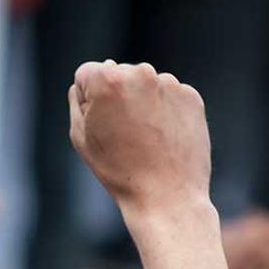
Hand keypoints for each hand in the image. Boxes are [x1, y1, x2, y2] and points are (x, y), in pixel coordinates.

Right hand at [69, 60, 210, 212]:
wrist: (167, 195)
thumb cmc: (118, 170)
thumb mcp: (80, 135)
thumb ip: (78, 99)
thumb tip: (93, 78)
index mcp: (107, 78)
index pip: (87, 74)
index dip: (88, 101)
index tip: (101, 124)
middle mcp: (140, 73)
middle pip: (118, 75)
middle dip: (117, 98)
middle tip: (123, 134)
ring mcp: (170, 84)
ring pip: (145, 86)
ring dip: (142, 104)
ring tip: (145, 140)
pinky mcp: (191, 97)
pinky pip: (169, 97)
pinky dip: (165, 112)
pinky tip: (163, 138)